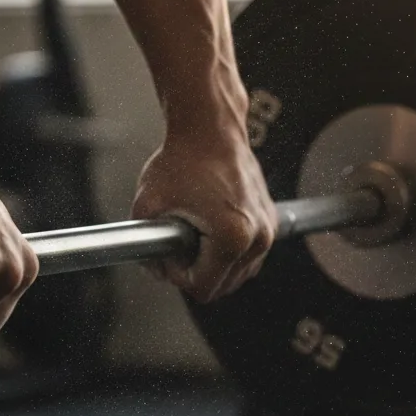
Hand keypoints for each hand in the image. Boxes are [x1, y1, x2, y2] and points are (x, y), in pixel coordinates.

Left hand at [132, 125, 278, 303]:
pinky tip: (209, 226)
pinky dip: (228, 249)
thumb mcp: (148, 206)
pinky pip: (248, 253)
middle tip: (176, 244)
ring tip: (193, 232)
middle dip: (196, 271)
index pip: (204, 288)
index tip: (168, 254)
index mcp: (233, 238)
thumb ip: (145, 245)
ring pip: (238, 273)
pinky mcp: (270, 218)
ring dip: (213, 262)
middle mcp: (259, 236)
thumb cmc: (182, 159)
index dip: (177, 275)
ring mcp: (268, 228)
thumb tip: (153, 266)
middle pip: (224, 286)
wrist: (210, 127)